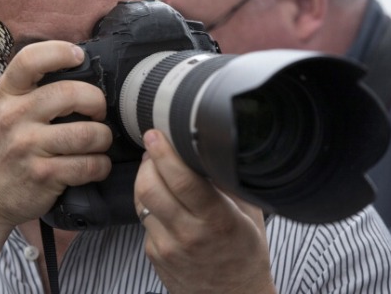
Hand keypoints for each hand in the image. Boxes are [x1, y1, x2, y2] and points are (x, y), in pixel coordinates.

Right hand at [0, 41, 112, 228]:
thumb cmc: (3, 152)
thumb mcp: (3, 113)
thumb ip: (30, 92)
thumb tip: (78, 70)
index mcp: (6, 95)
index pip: (30, 59)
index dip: (60, 51)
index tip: (79, 57)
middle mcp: (13, 116)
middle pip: (71, 93)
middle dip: (97, 103)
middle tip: (98, 114)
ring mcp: (26, 146)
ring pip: (88, 133)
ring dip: (103, 139)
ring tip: (98, 143)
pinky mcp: (42, 175)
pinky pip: (89, 165)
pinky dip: (101, 166)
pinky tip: (95, 166)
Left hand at [135, 130, 275, 293]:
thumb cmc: (245, 256)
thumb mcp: (249, 215)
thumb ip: (228, 184)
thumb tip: (204, 151)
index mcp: (218, 221)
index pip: (183, 181)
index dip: (164, 153)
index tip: (156, 134)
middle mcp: (189, 234)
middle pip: (150, 186)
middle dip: (148, 161)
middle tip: (155, 148)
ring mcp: (167, 247)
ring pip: (141, 200)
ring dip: (144, 178)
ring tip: (156, 169)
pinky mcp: (153, 254)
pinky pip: (142, 218)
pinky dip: (148, 201)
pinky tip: (162, 199)